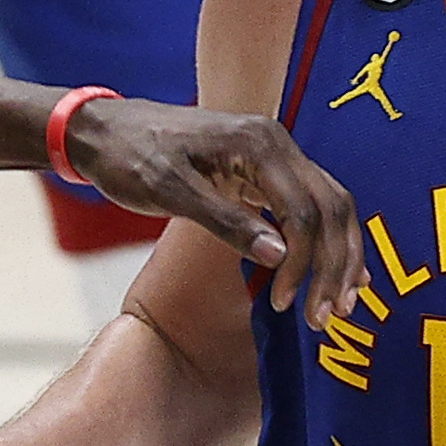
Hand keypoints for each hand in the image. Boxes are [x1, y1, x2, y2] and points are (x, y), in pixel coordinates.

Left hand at [60, 101, 366, 318]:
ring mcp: (274, 153)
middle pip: (330, 208)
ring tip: (341, 302)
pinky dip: (325, 238)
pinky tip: (332, 270)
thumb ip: (226, 223)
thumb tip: (279, 256)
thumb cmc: (129, 157)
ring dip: (339, 255)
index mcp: (258, 144)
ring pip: (329, 205)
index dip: (302, 263)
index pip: (302, 211)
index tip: (284, 303)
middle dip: (334, 265)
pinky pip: (310, 203)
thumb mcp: (171, 192)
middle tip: (328, 315)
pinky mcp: (264, 167)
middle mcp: (276, 142)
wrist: (104, 130)